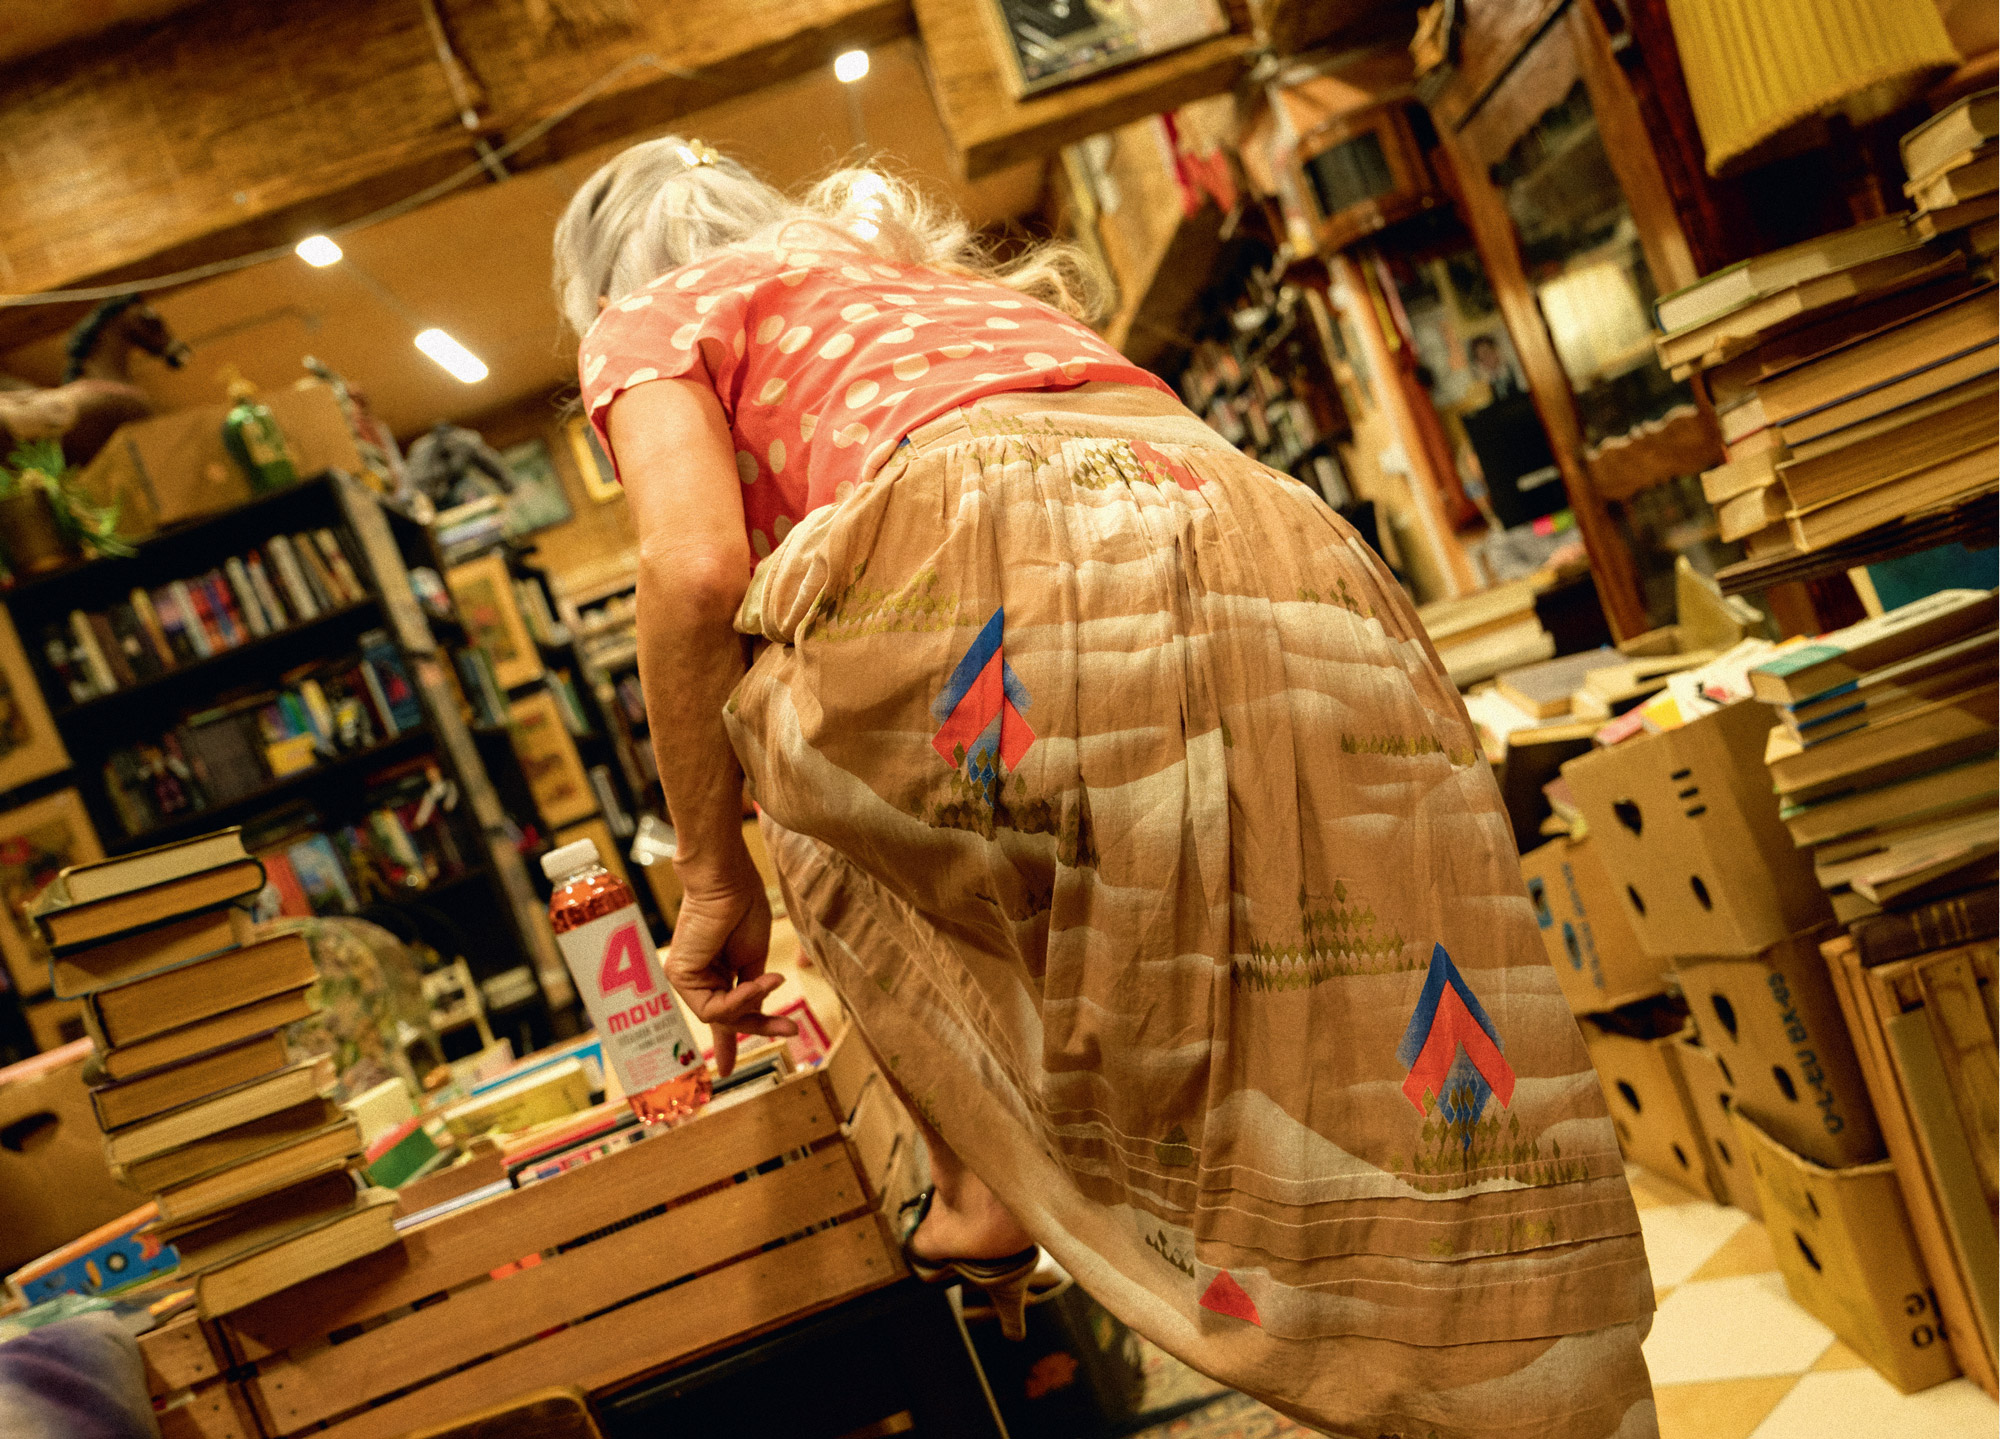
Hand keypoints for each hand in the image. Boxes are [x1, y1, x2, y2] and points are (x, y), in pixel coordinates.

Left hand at [664, 864, 796, 1075]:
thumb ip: (751, 986)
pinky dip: (740, 999)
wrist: (727, 879)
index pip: (721, 1015)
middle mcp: (697, 977)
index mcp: (714, 971)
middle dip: (760, 1026)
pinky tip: (758, 981)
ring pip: (721, 1016)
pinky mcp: (680, 973)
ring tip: (774, 982)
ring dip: (752, 1005)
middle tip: (791, 1031)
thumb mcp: (753, 956)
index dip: (726, 1043)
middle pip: (727, 1018)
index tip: (726, 1070)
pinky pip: (713, 1006)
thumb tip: (758, 1009)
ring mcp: (686, 976)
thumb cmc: (742, 905)